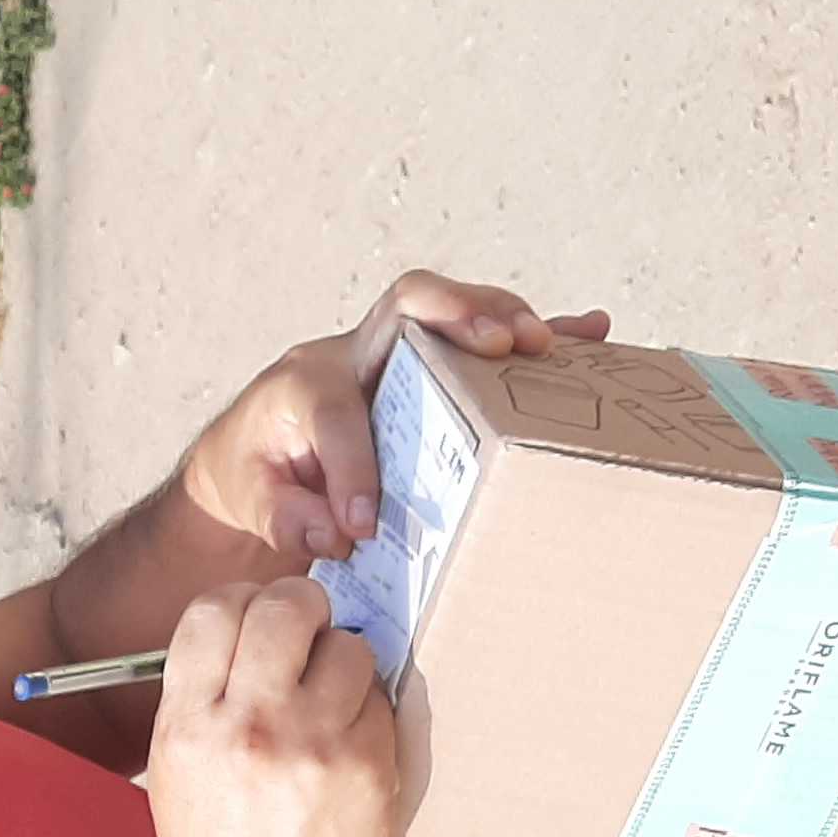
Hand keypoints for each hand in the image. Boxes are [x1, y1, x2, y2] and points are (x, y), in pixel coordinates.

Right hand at [145, 581, 400, 836]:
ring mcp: (315, 744)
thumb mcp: (173, 769)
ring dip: (342, 662)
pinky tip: (348, 743)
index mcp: (189, 724)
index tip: (257, 616)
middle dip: (303, 607)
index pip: (215, 610)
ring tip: (329, 701)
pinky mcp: (369, 765)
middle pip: (287, 607)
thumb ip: (201, 694)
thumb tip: (248, 624)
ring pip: (347, 647)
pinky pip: (380, 699)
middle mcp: (250, 726)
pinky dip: (367, 710)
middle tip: (307, 630)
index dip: (243, 601)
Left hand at [181, 272, 612, 565]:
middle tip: (503, 345)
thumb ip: (280, 517)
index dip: (351, 469)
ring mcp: (396, 354)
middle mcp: (352, 352)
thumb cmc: (254, 477)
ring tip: (548, 343)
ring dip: (505, 318)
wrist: (253, 457)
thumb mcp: (247, 502)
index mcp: (301, 384)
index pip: (335, 413)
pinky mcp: (432, 369)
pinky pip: (488, 343)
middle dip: (459, 315)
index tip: (364, 524)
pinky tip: (590, 332)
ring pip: (453, 312)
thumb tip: (331, 533)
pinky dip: (540, 337)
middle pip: (408, 304)